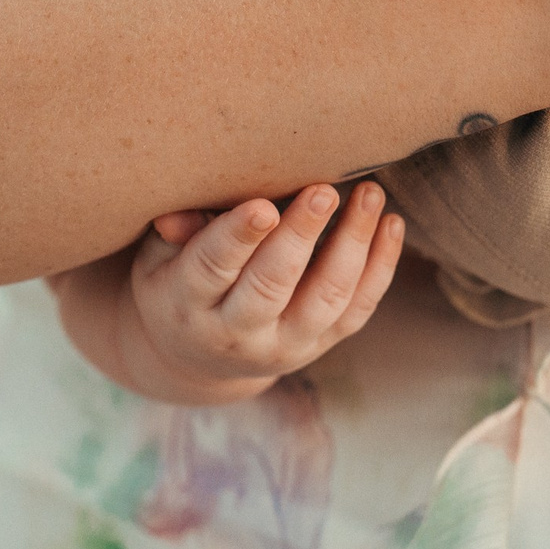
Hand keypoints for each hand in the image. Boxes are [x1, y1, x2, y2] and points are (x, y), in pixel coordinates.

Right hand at [120, 183, 403, 402]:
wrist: (198, 356)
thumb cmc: (177, 283)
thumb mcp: (158, 261)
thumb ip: (174, 235)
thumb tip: (174, 219)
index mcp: (189, 304)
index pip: (213, 269)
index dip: (237, 238)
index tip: (263, 207)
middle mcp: (238, 333)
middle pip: (272, 286)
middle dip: (301, 237)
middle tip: (323, 191)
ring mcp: (285, 345)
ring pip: (326, 299)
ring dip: (352, 245)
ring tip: (370, 195)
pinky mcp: (321, 345)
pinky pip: (358, 310)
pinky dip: (381, 268)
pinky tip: (391, 223)